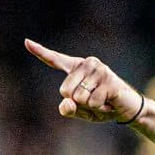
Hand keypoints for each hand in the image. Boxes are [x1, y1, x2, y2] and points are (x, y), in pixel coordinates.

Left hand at [26, 39, 144, 123]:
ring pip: (79, 97)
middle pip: (65, 90)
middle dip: (78, 103)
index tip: (26, 42)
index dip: (40, 52)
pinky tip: (109, 103)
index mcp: (76, 68)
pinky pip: (92, 102)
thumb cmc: (102, 107)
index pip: (55, 60)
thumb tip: (68, 102)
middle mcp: (87, 64)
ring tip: (103, 101)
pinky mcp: (109, 80)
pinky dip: (100, 109)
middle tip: (94, 101)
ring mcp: (99, 70)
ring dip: (91, 106)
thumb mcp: (80, 112)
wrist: (127, 110)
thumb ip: (68, 109)